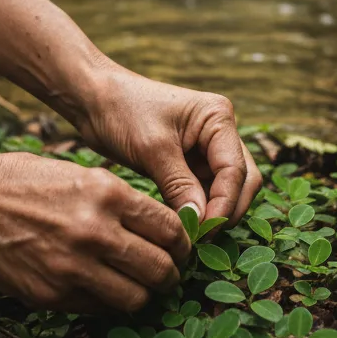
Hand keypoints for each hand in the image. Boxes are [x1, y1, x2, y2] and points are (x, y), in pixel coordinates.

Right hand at [0, 149, 190, 312]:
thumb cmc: (25, 181)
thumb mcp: (82, 174)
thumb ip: (120, 201)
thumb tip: (158, 227)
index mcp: (109, 193)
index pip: (171, 228)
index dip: (183, 243)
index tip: (180, 248)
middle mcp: (97, 231)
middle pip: (162, 268)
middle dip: (171, 275)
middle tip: (168, 274)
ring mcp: (75, 267)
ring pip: (137, 298)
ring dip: (144, 296)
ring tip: (140, 288)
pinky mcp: (53, 295)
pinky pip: (100, 310)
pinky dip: (109, 304)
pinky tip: (104, 291)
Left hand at [78, 68, 262, 225]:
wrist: (93, 100)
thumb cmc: (122, 110)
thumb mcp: (152, 148)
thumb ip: (179, 185)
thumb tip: (200, 223)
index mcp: (218, 117)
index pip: (235, 169)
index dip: (224, 204)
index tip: (204, 231)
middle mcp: (219, 132)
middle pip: (243, 181)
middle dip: (227, 210)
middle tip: (201, 238)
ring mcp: (206, 148)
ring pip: (227, 190)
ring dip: (214, 213)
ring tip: (190, 236)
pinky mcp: (190, 163)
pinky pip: (204, 192)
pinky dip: (198, 210)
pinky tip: (182, 226)